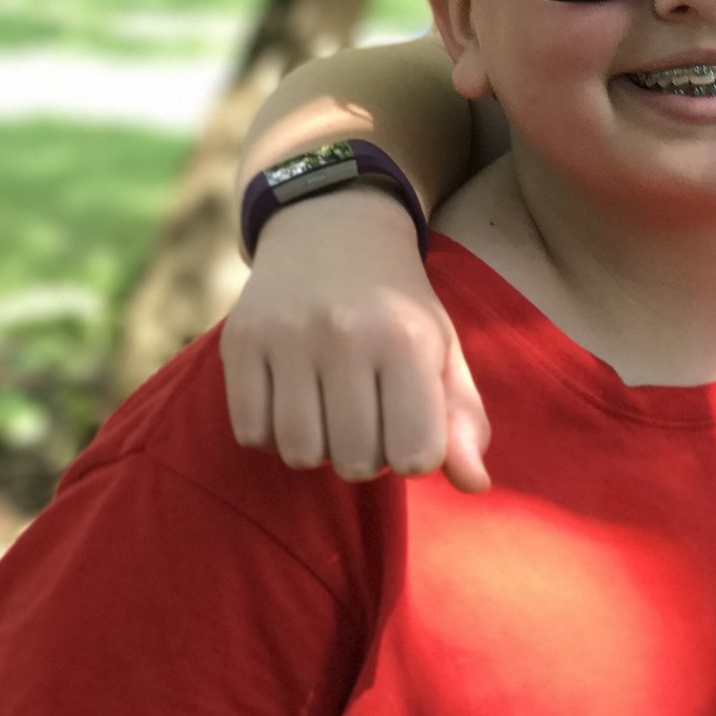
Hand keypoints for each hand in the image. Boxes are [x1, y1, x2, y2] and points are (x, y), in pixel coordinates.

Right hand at [221, 188, 489, 491]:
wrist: (332, 229)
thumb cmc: (399, 307)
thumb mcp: (443, 353)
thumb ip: (463, 422)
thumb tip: (476, 486)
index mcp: (407, 342)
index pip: (415, 455)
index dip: (415, 457)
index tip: (410, 429)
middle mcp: (344, 336)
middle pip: (354, 463)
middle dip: (366, 457)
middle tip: (369, 419)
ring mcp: (286, 338)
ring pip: (299, 454)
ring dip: (318, 450)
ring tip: (331, 413)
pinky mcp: (239, 342)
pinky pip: (252, 434)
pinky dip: (273, 436)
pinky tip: (293, 403)